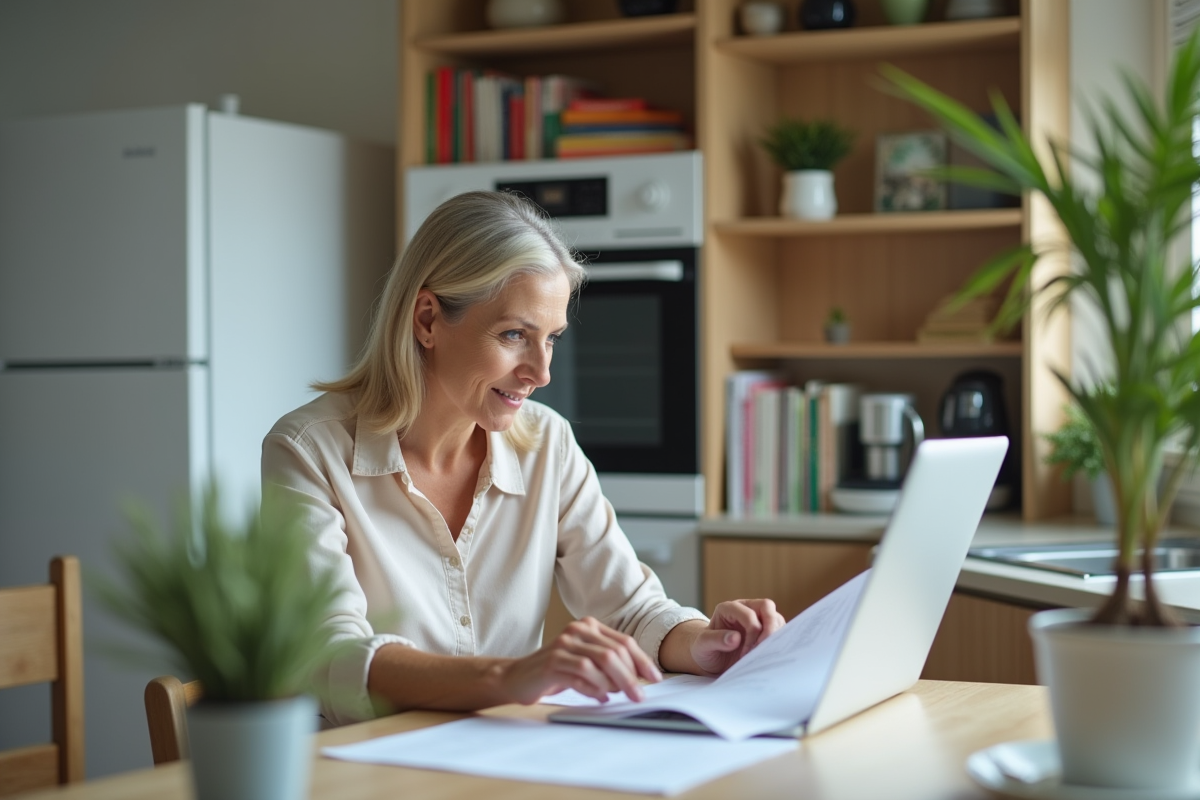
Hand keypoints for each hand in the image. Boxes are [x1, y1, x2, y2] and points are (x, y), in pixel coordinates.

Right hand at [499, 617, 661, 704]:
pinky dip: (596, 688)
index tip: (655, 678)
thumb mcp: (585, 661)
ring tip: (621, 696)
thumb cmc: (555, 671)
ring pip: (601, 662)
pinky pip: (582, 675)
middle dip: (632, 676)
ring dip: (616, 683)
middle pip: (615, 652)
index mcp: (588, 626)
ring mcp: (563, 646)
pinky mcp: (552, 663)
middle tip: (639, 695)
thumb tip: (639, 677)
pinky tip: (601, 697)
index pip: (623, 642)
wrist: (517, 677)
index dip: (642, 661)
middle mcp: (576, 631)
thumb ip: (608, 663)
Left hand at [689, 599, 784, 675]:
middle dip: (770, 628)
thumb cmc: (704, 650)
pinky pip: (779, 631)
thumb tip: (736, 638)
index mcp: (728, 608)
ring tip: (764, 654)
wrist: (711, 659)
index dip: (752, 633)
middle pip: (767, 607)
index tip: (746, 653)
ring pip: (776, 618)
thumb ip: (715, 640)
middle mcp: (744, 608)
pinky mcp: (765, 630)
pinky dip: (778, 642)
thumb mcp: (702, 646)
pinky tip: (769, 654)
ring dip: (775, 636)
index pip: (749, 614)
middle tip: (764, 649)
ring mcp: (757, 618)